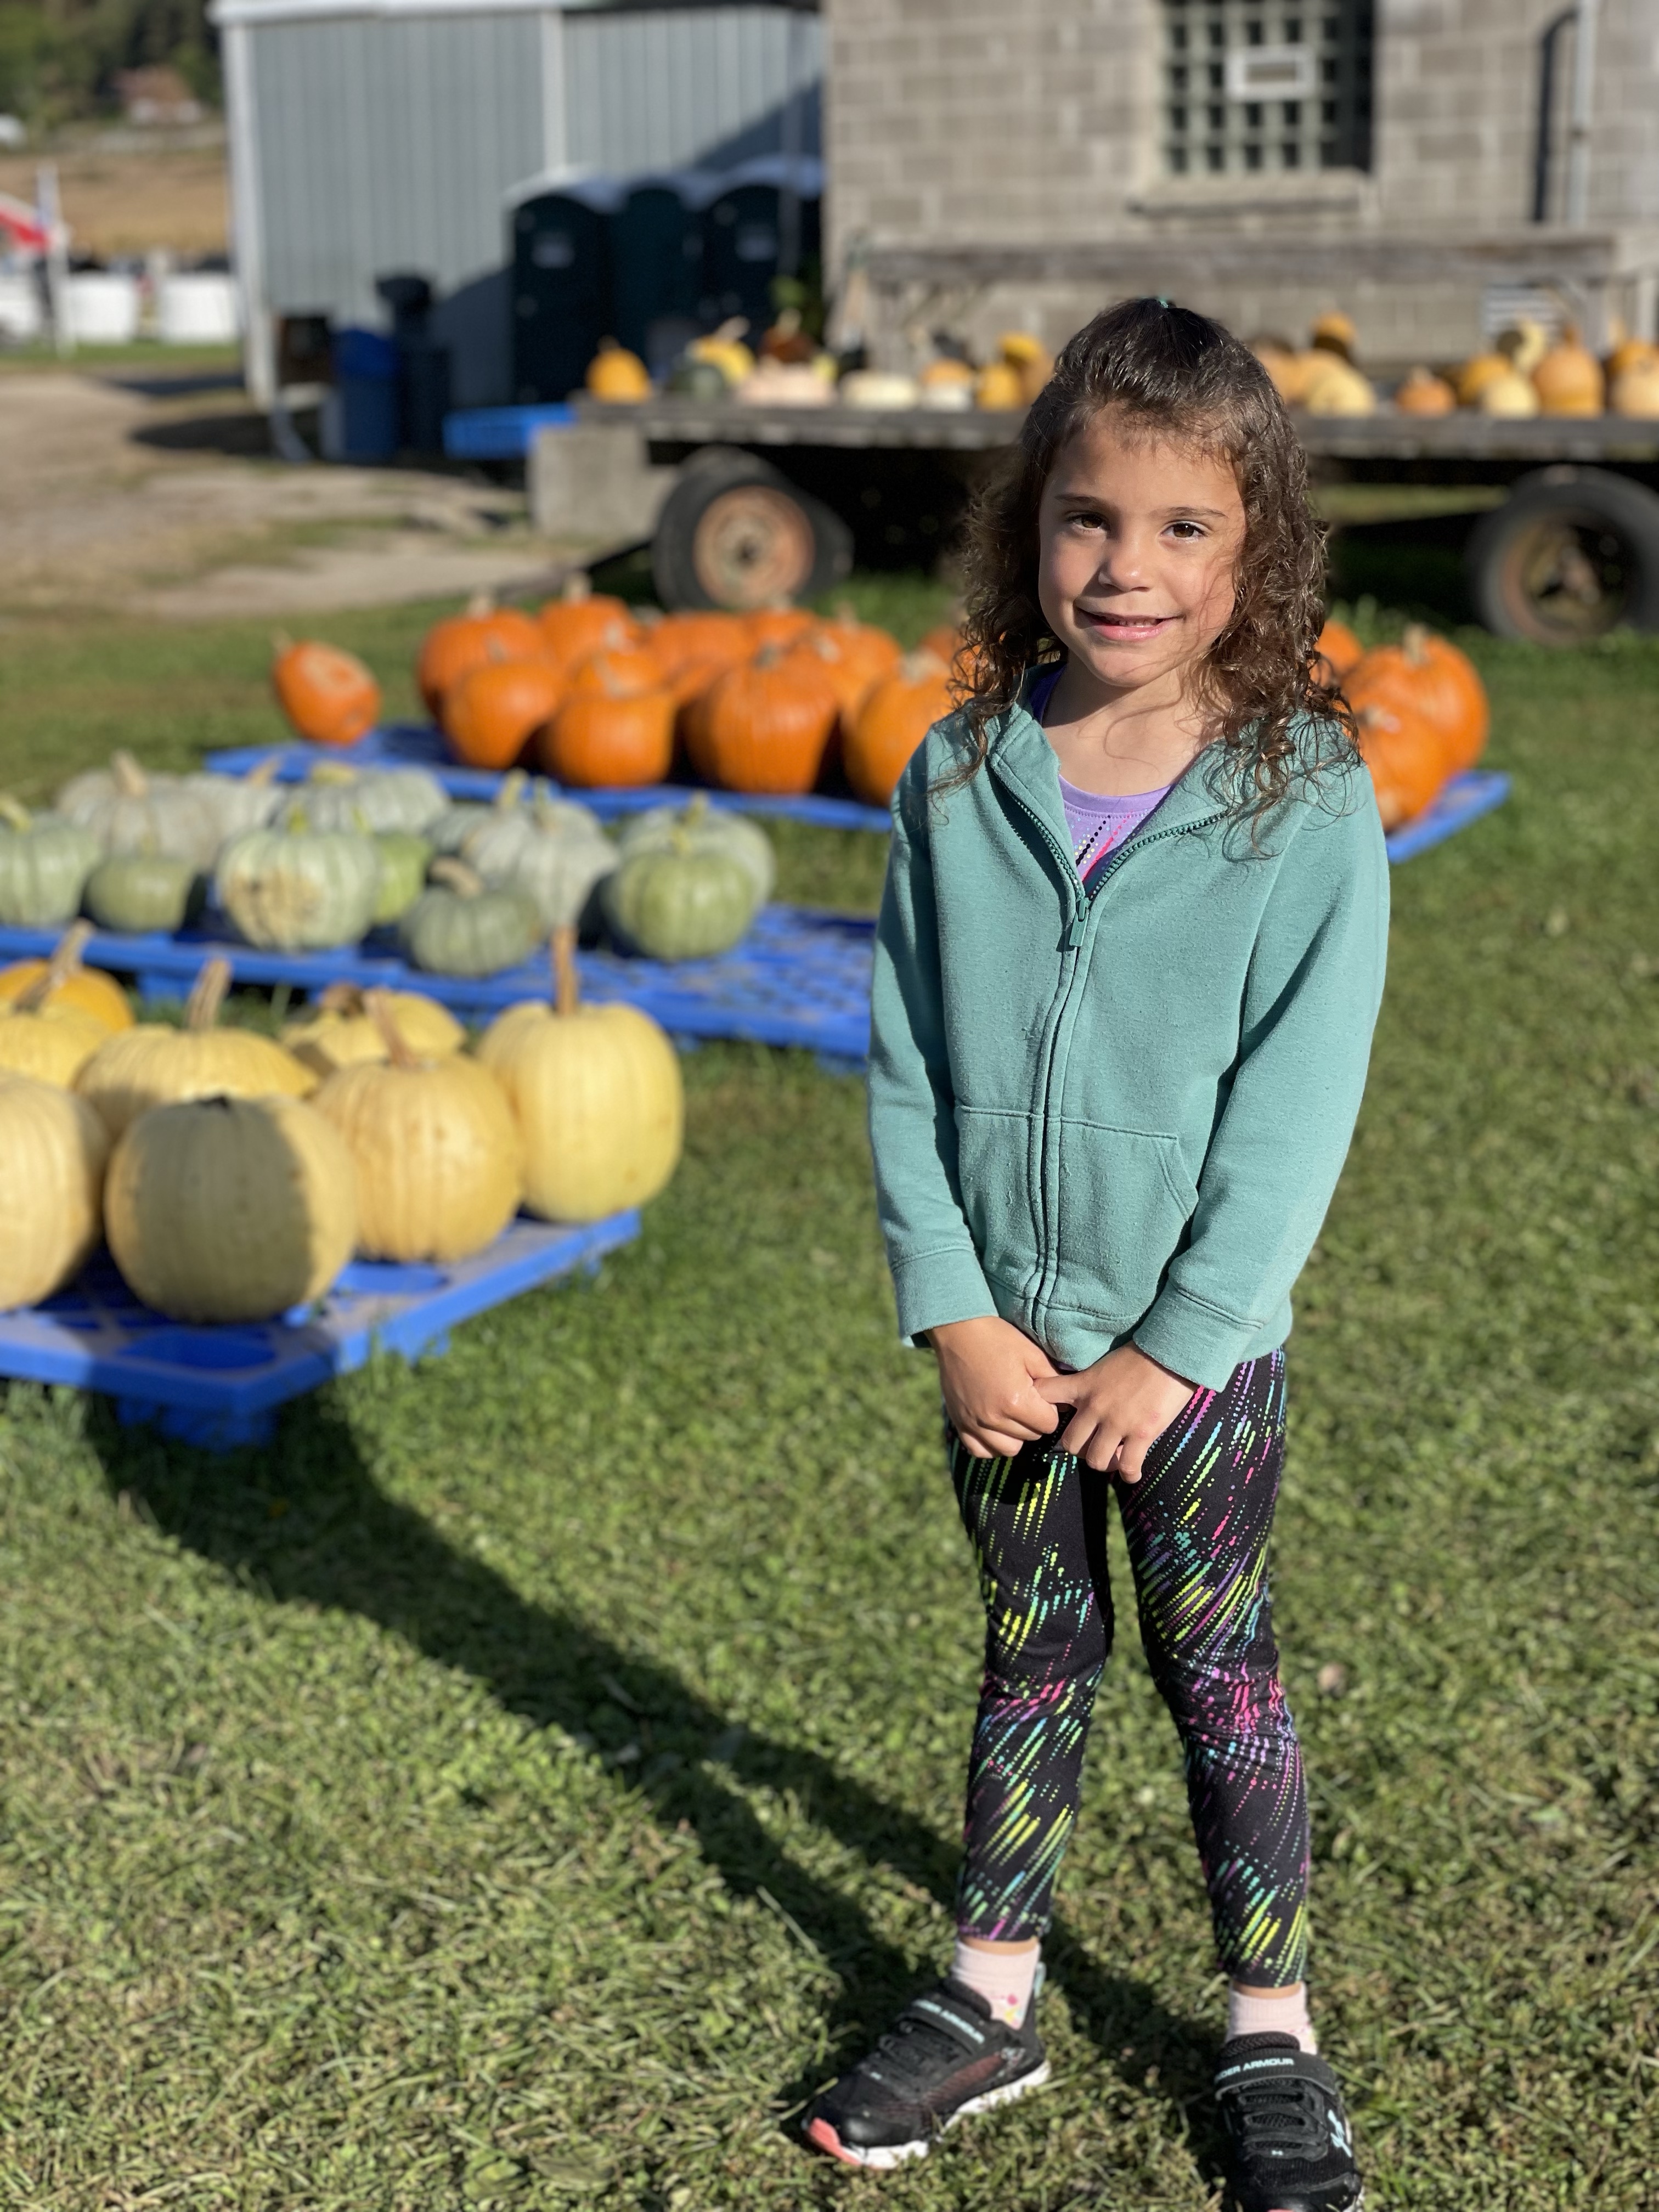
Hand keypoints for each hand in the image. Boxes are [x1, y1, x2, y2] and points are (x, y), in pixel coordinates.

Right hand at [930, 1316, 1060, 1459]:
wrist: (958, 1331)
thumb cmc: (997, 1339)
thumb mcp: (1032, 1354)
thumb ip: (1053, 1382)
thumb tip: (1067, 1403)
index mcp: (1015, 1401)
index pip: (1048, 1424)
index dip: (1050, 1409)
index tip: (1041, 1395)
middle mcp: (993, 1418)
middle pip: (1031, 1437)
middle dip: (1034, 1420)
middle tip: (1027, 1400)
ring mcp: (974, 1423)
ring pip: (1008, 1449)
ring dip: (1016, 1435)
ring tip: (1012, 1415)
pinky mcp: (959, 1423)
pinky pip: (980, 1450)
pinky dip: (991, 1443)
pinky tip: (995, 1427)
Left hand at [1033, 1345, 1196, 1479]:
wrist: (1171, 1352)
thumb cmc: (1142, 1354)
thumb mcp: (1104, 1364)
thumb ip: (1090, 1382)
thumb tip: (1084, 1396)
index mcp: (1083, 1385)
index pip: (1044, 1393)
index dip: (1041, 1408)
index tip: (1051, 1417)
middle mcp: (1095, 1406)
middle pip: (1070, 1443)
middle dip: (1080, 1449)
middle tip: (1092, 1446)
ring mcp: (1117, 1422)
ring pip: (1095, 1461)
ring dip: (1104, 1463)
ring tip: (1113, 1457)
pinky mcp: (1141, 1434)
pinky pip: (1128, 1467)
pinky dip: (1129, 1474)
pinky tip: (1132, 1471)